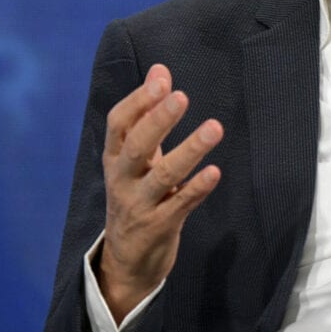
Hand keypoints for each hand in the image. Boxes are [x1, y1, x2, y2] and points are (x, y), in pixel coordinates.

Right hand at [97, 64, 223, 322]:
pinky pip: (180, 205)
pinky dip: (197, 188)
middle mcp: (122, 180)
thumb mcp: (135, 157)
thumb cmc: (136, 195)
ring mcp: (139, 205)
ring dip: (189, 150)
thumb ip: (147, 114)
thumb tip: (160, 70)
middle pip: (136, 146)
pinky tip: (215, 172)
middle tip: (181, 97)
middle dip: (157, 121)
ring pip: (162, 176)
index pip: (118, 124)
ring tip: (215, 127)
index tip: (162, 80)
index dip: (138, 101)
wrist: (126, 261)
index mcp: (115, 158)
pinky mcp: (159, 228)